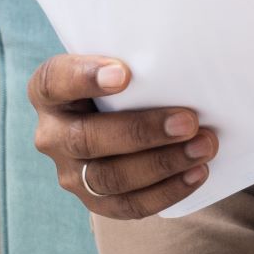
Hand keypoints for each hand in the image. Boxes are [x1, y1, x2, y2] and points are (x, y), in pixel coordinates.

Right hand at [26, 54, 217, 219]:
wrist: (126, 116)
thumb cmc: (130, 79)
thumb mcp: (124, 60)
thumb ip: (138, 55)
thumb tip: (189, 48)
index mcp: (50, 92)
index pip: (54, 82)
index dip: (84, 78)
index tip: (123, 73)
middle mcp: (52, 133)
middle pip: (86, 139)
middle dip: (141, 132)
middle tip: (189, 121)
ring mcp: (71, 172)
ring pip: (108, 177)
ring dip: (162, 164)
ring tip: (204, 147)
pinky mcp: (94, 200)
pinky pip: (127, 205)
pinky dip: (166, 192)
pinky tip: (197, 172)